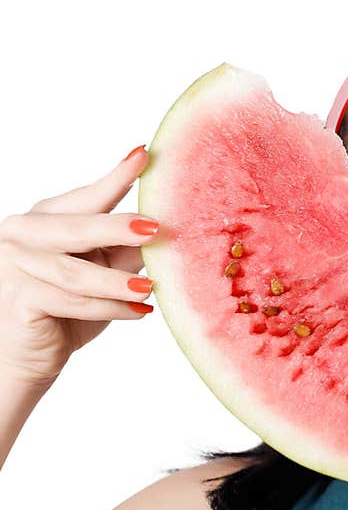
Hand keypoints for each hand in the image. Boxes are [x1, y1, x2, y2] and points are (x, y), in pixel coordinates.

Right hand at [0, 145, 157, 387]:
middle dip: (118, 227)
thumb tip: (171, 234)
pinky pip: (70, 302)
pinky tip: (140, 313)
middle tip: (156, 227)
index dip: (116, 176)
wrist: (25, 354)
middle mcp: (22, 234)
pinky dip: (108, 309)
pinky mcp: (19, 299)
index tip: (145, 155)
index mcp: (44, 219)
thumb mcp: (100, 274)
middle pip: (77, 228)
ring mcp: (14, 265)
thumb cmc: (64, 310)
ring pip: (75, 272)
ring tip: (151, 287)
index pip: (86, 197)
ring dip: (118, 281)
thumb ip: (124, 253)